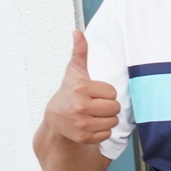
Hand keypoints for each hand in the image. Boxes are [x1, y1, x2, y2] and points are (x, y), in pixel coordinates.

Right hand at [45, 31, 120, 146]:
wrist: (55, 119)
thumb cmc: (68, 93)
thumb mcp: (74, 71)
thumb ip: (80, 52)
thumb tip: (78, 32)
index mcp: (80, 89)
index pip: (112, 92)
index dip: (105, 92)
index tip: (93, 93)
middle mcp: (80, 107)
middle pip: (115, 108)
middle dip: (108, 106)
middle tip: (95, 104)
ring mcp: (81, 124)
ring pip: (113, 121)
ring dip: (106, 119)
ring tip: (93, 114)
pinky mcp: (84, 137)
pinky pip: (107, 134)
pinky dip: (101, 131)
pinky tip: (90, 125)